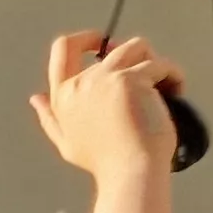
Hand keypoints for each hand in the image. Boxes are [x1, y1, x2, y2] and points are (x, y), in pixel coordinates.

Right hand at [33, 31, 181, 212]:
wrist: (130, 173)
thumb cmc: (104, 163)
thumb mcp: (67, 143)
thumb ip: (50, 118)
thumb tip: (35, 98)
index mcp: (63, 97)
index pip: (62, 49)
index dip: (84, 39)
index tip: (103, 43)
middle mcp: (81, 83)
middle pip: (114, 47)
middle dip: (136, 58)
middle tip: (151, 79)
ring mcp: (106, 78)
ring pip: (139, 47)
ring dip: (155, 62)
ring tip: (166, 86)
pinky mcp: (132, 79)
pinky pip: (160, 64)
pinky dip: (174, 76)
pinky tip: (177, 92)